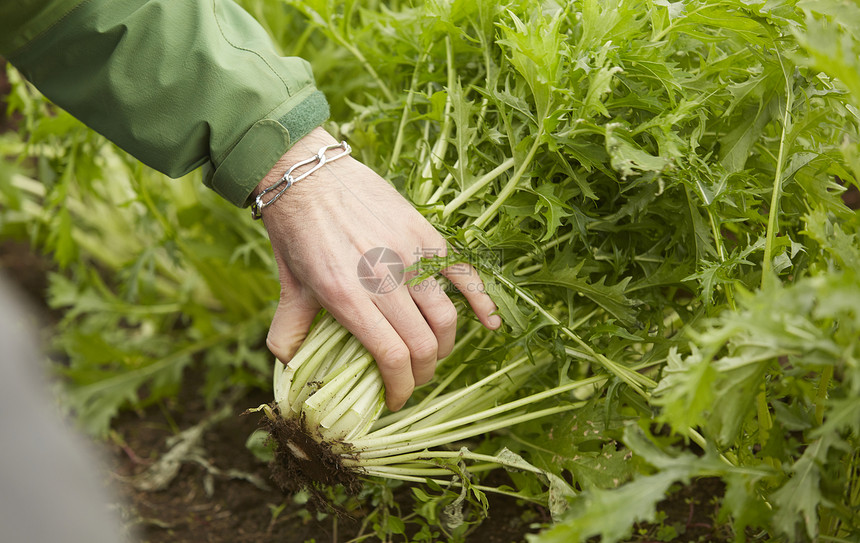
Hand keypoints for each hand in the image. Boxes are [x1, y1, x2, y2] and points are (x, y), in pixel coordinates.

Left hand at [256, 127, 500, 410]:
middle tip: (411, 379)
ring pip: (445, 317)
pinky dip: (481, 302)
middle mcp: (383, 278)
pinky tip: (489, 324)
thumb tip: (288, 366)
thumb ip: (289, 330)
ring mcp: (409, 254)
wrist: (307, 174)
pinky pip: (462, 273)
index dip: (400, 389)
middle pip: (423, 344)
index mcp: (346, 297)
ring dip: (443, 347)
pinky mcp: (424, 234)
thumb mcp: (289, 285)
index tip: (395, 399)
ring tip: (432, 354)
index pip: (392, 358)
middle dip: (422, 374)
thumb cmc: (296, 232)